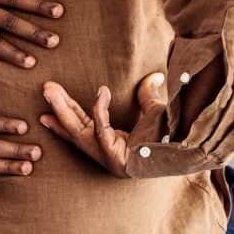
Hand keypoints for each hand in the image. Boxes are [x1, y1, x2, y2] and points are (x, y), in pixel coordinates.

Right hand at [39, 73, 166, 177]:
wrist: (189, 150)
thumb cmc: (174, 137)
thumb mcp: (155, 112)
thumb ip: (148, 95)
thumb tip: (153, 75)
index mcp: (115, 148)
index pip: (85, 133)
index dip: (64, 123)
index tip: (44, 115)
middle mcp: (109, 155)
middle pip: (77, 131)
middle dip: (59, 110)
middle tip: (45, 90)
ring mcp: (111, 158)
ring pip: (80, 131)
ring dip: (64, 109)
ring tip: (51, 90)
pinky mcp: (115, 157)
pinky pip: (101, 129)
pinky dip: (100, 110)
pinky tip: (101, 92)